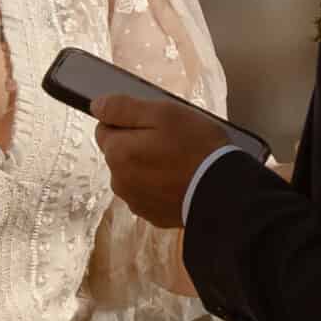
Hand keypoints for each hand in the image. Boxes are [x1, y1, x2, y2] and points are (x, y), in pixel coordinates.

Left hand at [91, 91, 235, 228]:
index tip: (154, 124)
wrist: (224, 192)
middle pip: (119, 152)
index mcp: (117, 153)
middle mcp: (119, 181)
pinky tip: (180, 180)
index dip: (129, 121)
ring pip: (133, 173)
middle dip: (137, 144)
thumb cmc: (196, 148)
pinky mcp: (152, 215)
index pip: (105, 127)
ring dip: (148, 166)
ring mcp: (135, 201)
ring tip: (179, 161)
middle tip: (170, 140)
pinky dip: (159, 185)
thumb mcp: (162, 113)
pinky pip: (148, 192)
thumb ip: (124, 108)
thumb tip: (96, 106)